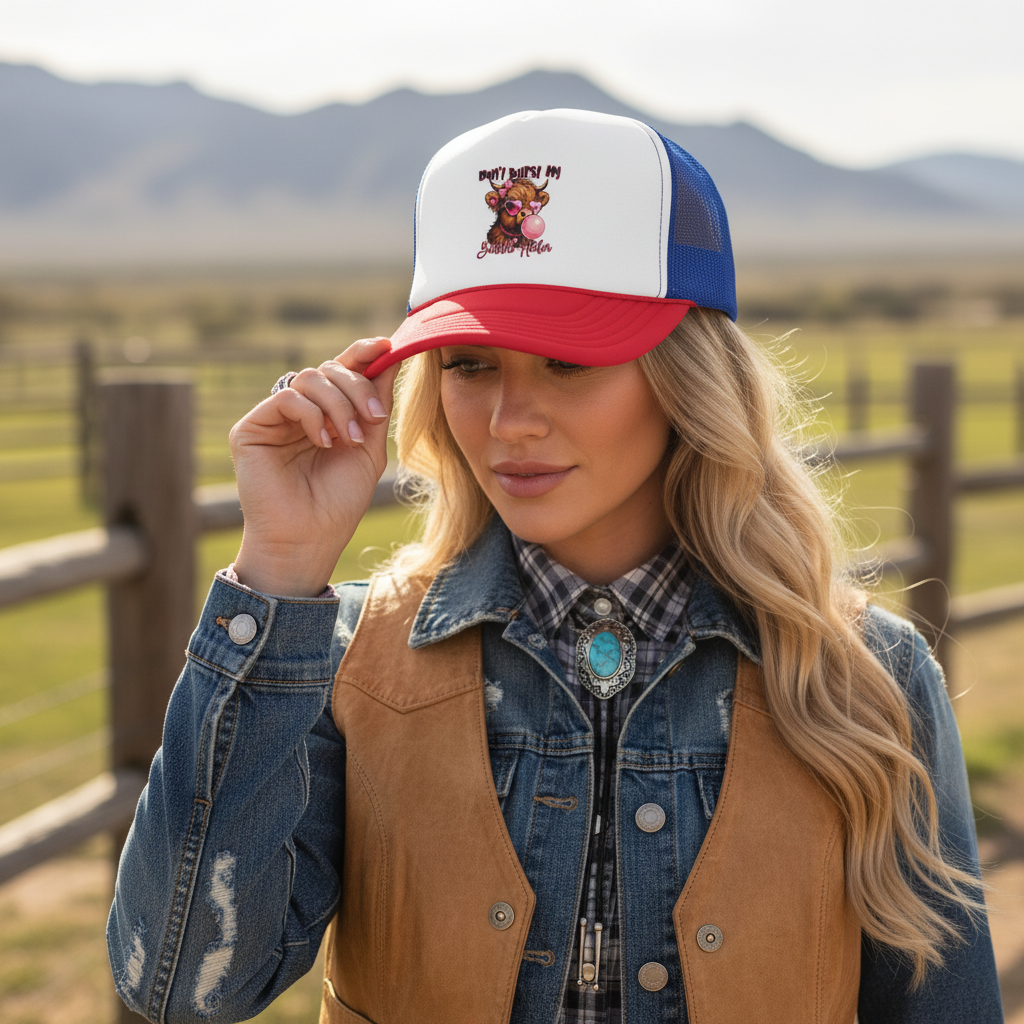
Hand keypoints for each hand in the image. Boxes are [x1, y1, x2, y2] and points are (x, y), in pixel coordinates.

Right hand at [229, 337, 399, 595]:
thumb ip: (374, 403)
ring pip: (309, 377)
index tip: (387, 346)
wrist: (310, 539)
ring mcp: (274, 419)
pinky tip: (323, 442)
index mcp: (327, 414)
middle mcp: (299, 412)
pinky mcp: (251, 428)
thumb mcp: (368, 448)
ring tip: (348, 439)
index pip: (342, 371)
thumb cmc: (339, 502)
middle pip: (329, 369)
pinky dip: (313, 414)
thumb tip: (388, 357)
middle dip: (357, 388)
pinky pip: (287, 397)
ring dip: (338, 403)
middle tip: (373, 419)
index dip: (362, 354)